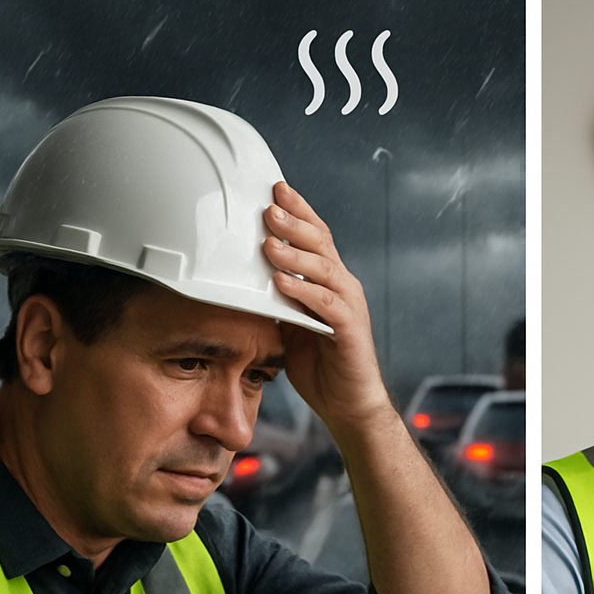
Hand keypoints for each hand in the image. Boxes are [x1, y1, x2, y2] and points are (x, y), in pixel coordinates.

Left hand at [260, 181, 392, 434]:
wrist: (349, 404)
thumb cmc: (321, 365)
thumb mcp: (289, 325)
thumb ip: (276, 299)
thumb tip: (243, 280)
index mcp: (328, 282)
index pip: (315, 237)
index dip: (297, 212)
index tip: (274, 189)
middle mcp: (342, 287)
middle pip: (320, 242)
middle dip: (294, 220)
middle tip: (269, 203)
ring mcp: (348, 306)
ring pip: (323, 268)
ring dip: (295, 252)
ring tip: (269, 241)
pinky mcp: (348, 329)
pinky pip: (325, 303)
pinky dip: (302, 290)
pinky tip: (281, 281)